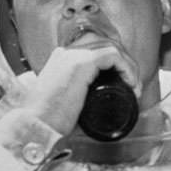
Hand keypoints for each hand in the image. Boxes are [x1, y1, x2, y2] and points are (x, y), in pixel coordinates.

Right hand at [22, 44, 138, 136]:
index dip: (114, 60)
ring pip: (111, 47)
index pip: (94, 47)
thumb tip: (97, 111)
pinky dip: (126, 67)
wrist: (35, 126)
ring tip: (134, 85)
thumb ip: (78, 99)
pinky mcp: (81, 63)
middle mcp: (66, 52)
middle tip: (133, 83)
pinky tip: (131, 82)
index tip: (125, 81)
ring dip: (128, 65)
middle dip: (124, 61)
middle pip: (104, 43)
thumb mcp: (65, 102)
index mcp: (61, 59)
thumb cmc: (49, 121)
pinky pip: (112, 54)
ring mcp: (72, 55)